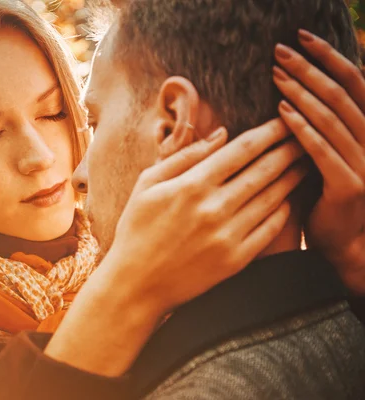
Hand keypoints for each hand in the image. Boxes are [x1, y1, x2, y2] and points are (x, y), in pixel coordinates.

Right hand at [46, 119, 306, 375]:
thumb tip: (220, 134)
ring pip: (272, 198)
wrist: (135, 283)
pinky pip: (269, 229)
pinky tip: (288, 200)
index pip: (242, 150)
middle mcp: (214, 208)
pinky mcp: (235, 260)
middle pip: (264, 170)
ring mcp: (227, 235)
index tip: (283, 121)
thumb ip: (184, 156)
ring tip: (305, 163)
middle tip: (303, 137)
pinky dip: (283, 211)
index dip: (268, 132)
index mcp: (191, 185)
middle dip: (288, 149)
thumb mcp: (147, 184)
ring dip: (292, 177)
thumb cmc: (136, 229)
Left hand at [273, 30, 364, 294]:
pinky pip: (323, 151)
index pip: (354, 83)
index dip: (329, 57)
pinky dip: (302, 129)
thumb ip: (326, 125)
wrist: (345, 245)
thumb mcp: (333, 154)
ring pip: (332, 118)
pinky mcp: (350, 186)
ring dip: (302, 93)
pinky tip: (281, 113)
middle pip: (342, 94)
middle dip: (310, 69)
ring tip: (276, 75)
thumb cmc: (329, 196)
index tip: (301, 38)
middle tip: (280, 52)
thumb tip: (300, 90)